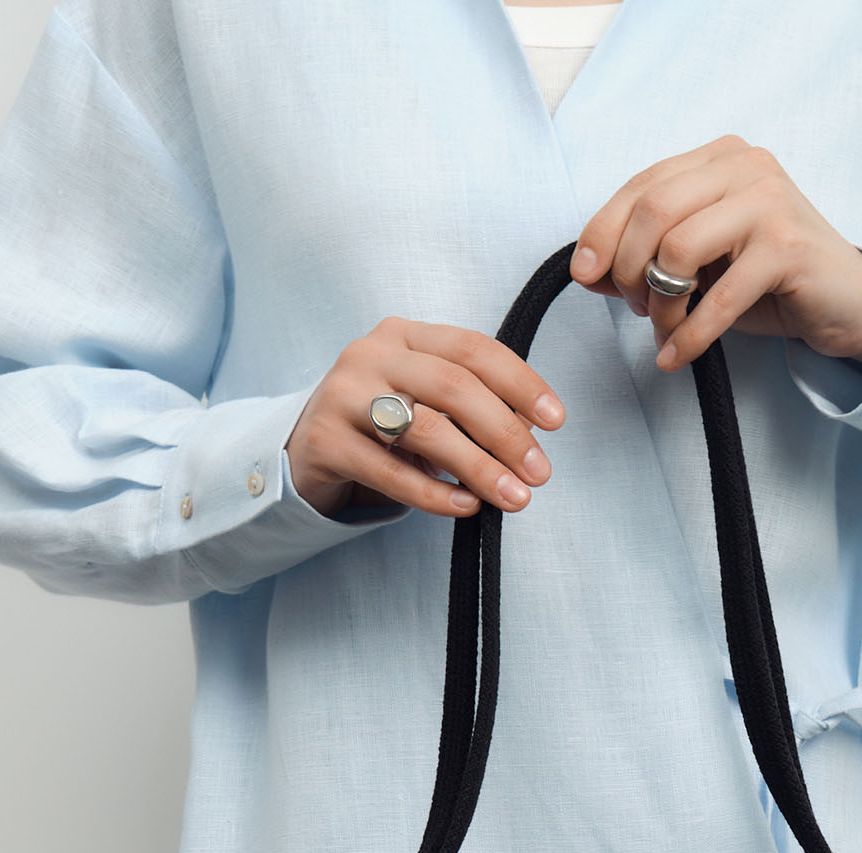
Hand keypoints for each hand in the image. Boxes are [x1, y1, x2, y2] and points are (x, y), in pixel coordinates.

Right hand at [285, 318, 566, 519]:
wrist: (306, 449)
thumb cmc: (380, 426)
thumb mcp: (425, 404)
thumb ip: (471, 408)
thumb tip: (532, 432)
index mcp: (404, 334)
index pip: (472, 349)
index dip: (520, 383)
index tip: (555, 420)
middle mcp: (371, 355)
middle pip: (453, 387)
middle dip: (505, 432)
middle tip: (540, 472)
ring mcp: (343, 396)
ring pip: (424, 428)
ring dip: (478, 467)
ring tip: (514, 498)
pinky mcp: (326, 441)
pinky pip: (391, 472)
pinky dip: (434, 494)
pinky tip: (466, 508)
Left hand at [568, 134, 861, 375]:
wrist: (846, 302)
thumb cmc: (769, 281)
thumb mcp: (701, 265)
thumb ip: (647, 258)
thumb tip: (590, 271)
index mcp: (718, 159)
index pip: (642, 185)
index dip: (602, 230)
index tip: (585, 275)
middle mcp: (744, 167)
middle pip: (652, 210)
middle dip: (630, 269)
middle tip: (638, 308)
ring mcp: (769, 202)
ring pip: (677, 248)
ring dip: (659, 303)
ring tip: (666, 330)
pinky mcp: (787, 248)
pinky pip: (718, 297)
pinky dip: (688, 336)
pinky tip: (675, 358)